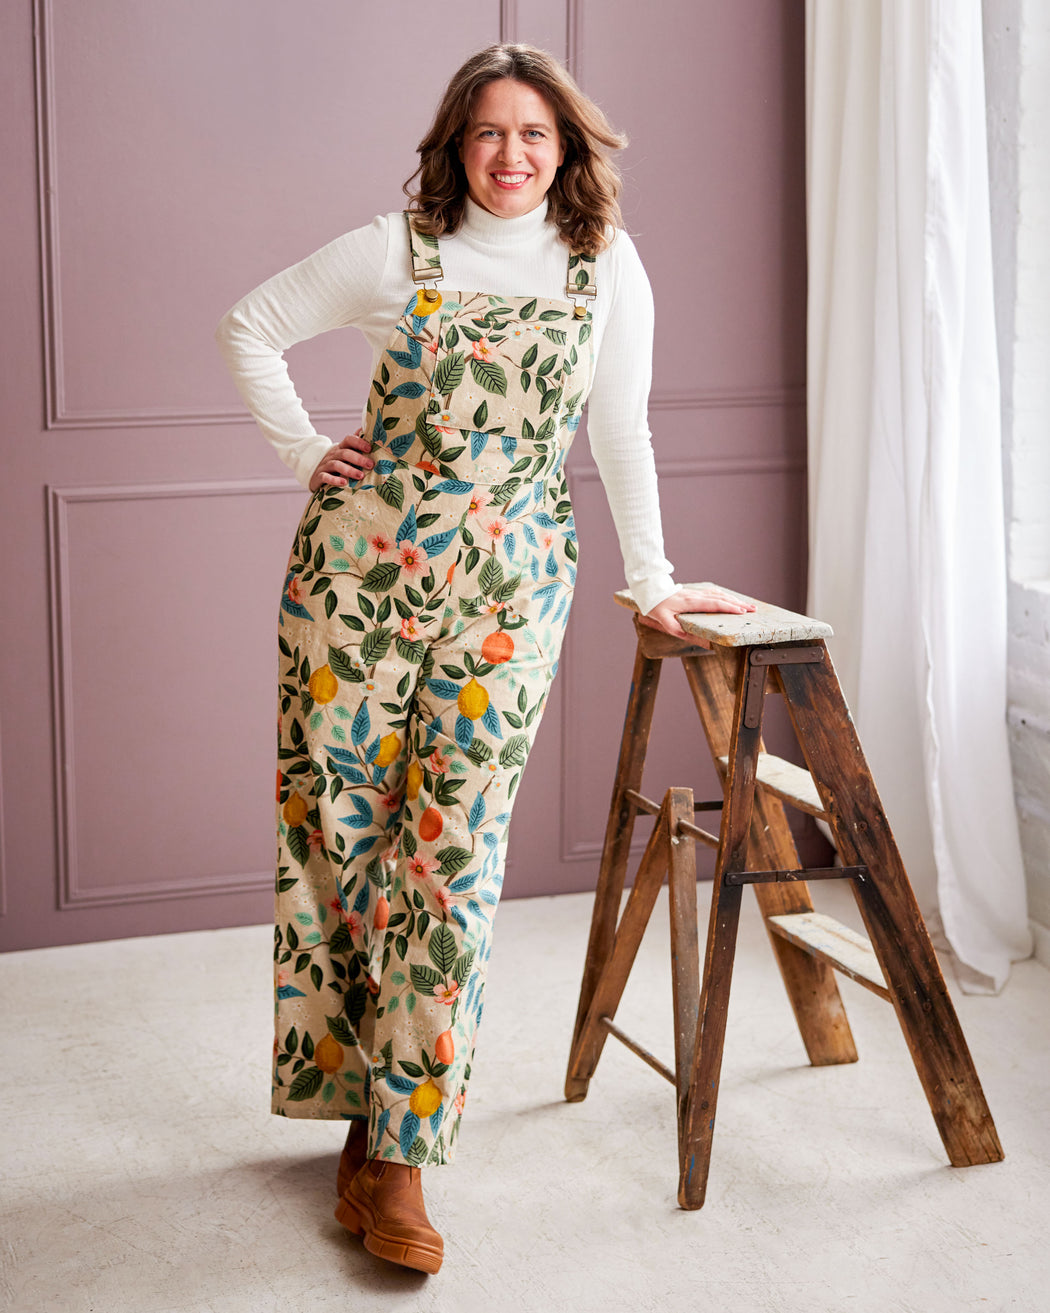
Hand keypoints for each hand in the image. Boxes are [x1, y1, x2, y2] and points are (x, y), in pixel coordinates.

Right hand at [309, 428, 372, 491]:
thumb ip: (355, 443)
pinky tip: (343, 483)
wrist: (315, 473)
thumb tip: (365, 429)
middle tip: (370, 465)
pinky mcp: (319, 476)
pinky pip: (325, 477)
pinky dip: (334, 480)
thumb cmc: (336, 463)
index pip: (349, 440)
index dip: (359, 442)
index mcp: (341, 448)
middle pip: (344, 453)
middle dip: (358, 458)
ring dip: (349, 470)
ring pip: (336, 465)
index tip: (369, 448)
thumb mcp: (345, 452)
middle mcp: (333, 455)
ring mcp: (325, 465)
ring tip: (361, 476)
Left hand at [641, 585, 755, 637]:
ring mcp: (697, 593)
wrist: (651, 592)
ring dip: (735, 600)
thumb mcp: (663, 620)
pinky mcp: (696, 593)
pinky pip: (715, 594)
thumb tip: (689, 637)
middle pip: (722, 598)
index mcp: (690, 603)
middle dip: (738, 604)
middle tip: (753, 610)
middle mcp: (696, 596)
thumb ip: (675, 629)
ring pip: (720, 595)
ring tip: (748, 606)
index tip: (741, 612)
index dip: (728, 608)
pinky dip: (726, 597)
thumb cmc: (657, 606)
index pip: (713, 604)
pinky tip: (733, 600)